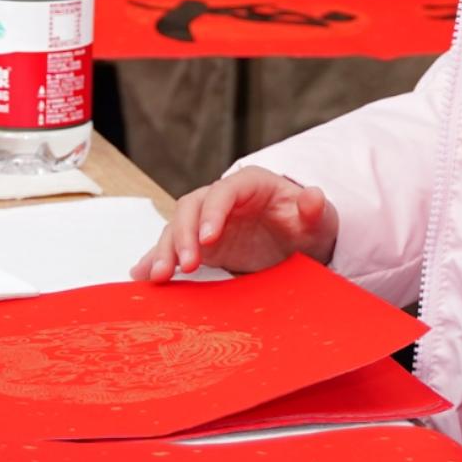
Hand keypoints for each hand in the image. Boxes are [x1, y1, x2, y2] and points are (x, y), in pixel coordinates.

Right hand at [134, 167, 338, 279]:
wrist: (300, 244)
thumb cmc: (308, 226)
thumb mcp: (319, 221)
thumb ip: (314, 210)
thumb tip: (313, 197)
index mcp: (250, 184)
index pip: (224, 192)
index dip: (213, 213)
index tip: (209, 240)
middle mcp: (222, 199)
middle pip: (191, 207)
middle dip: (184, 235)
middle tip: (186, 266)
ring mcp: (207, 221)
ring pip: (176, 227)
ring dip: (166, 250)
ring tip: (159, 277)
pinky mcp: (200, 244)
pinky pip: (173, 247)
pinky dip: (156, 259)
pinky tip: (142, 276)